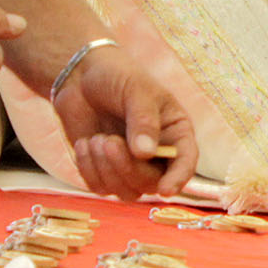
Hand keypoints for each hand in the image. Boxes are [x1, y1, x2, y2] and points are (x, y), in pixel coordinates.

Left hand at [56, 46, 199, 199]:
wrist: (82, 77)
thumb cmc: (118, 76)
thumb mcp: (136, 90)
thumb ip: (143, 121)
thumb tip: (145, 154)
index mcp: (175, 132)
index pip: (185, 161)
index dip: (178, 178)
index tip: (165, 190)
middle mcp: (158, 154)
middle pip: (151, 182)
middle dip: (127, 167)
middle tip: (108, 141)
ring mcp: (131, 165)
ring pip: (127, 191)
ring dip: (107, 169)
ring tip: (95, 139)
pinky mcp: (105, 171)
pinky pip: (101, 188)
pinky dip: (89, 169)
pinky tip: (84, 143)